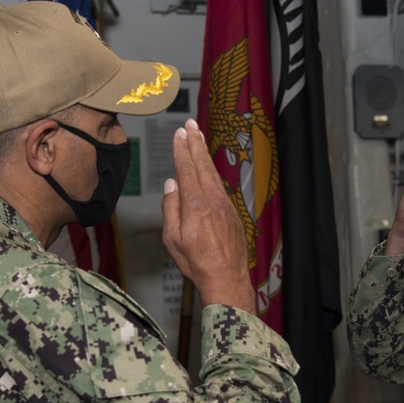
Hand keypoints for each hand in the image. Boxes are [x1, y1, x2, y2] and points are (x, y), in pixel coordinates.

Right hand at [162, 119, 256, 312]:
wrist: (227, 278)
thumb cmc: (197, 262)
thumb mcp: (173, 239)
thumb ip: (171, 208)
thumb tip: (172, 185)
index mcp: (195, 205)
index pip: (186, 169)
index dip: (182, 149)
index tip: (179, 133)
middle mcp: (213, 200)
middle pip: (203, 165)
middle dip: (196, 142)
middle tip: (191, 124)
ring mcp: (225, 206)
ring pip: (213, 174)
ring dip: (205, 154)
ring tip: (198, 138)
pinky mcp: (232, 213)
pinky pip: (220, 187)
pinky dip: (212, 172)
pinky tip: (208, 169)